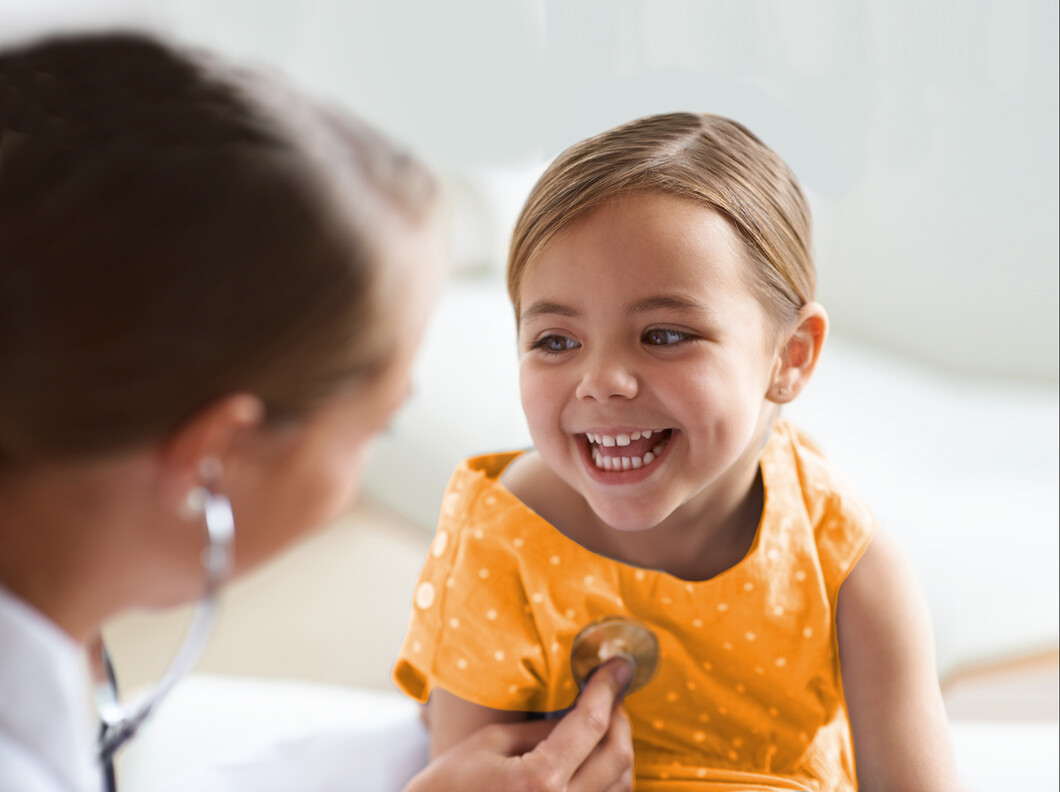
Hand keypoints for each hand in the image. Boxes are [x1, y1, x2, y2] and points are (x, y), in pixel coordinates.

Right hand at [405, 658, 634, 791]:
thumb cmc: (451, 785)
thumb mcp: (493, 743)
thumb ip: (543, 728)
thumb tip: (582, 710)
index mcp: (541, 781)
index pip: (591, 724)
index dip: (607, 689)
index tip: (618, 666)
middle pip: (618, 755)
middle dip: (620, 717)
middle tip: (611, 692)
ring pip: (622, 783)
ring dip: (620, 747)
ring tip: (605, 721)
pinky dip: (611, 776)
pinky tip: (596, 756)